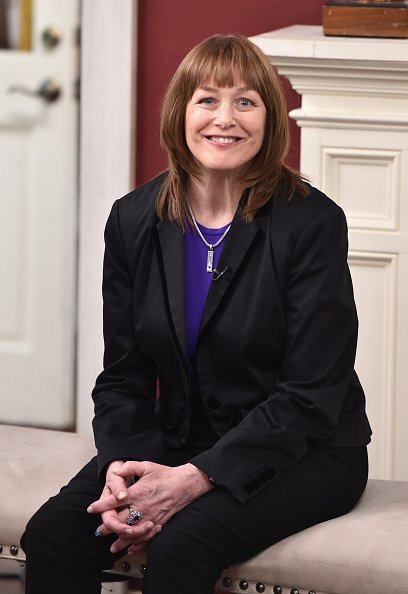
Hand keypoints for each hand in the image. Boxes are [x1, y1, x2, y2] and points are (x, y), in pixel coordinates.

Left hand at [88, 461, 212, 551]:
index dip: (101, 505)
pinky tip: (130, 548)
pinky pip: (145, 538)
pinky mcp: (158, 524)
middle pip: (120, 520)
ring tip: (112, 546)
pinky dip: (137, 545)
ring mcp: (150, 517)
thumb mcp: (147, 465)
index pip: (115, 501)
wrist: (185, 484)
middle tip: (98, 531)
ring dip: (120, 541)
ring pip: (132, 533)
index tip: (92, 508)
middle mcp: (143, 507)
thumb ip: (130, 467)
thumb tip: (116, 472)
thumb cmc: (166, 474)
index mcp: (138, 492)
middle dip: (107, 527)